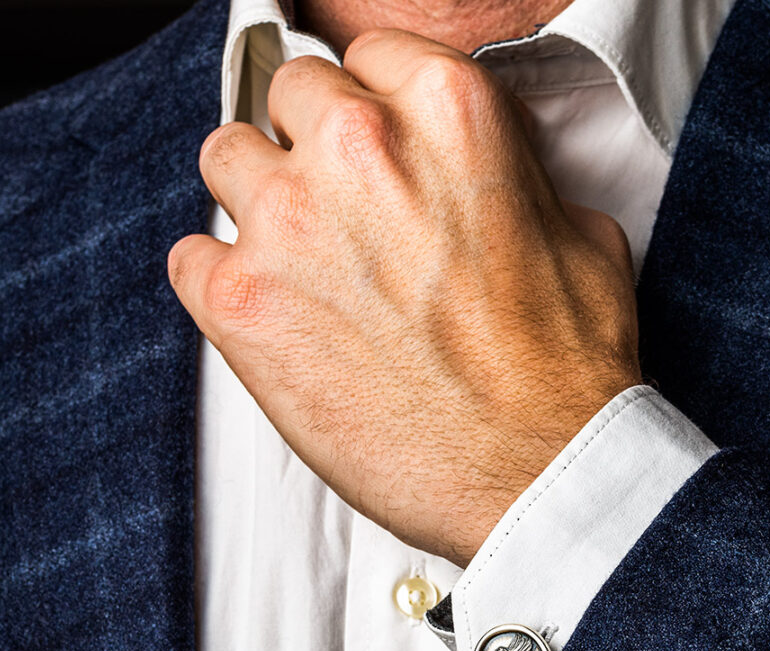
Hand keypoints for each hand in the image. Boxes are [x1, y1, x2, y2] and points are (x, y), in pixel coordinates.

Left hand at [168, 29, 640, 566]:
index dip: (370, 107)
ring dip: (258, 204)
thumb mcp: (580, 236)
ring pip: (226, 160)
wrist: (535, 475)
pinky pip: (189, 258)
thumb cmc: (561, 376)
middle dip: (312, 150)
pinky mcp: (242, 306)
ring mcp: (289, 224)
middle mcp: (357, 149)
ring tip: (303, 267)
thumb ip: (509, 177)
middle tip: (341, 215)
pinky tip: (273, 317)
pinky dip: (222, 283)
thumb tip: (483, 176)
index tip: (370, 148)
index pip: (363, 56)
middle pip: (287, 97)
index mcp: (444, 112)